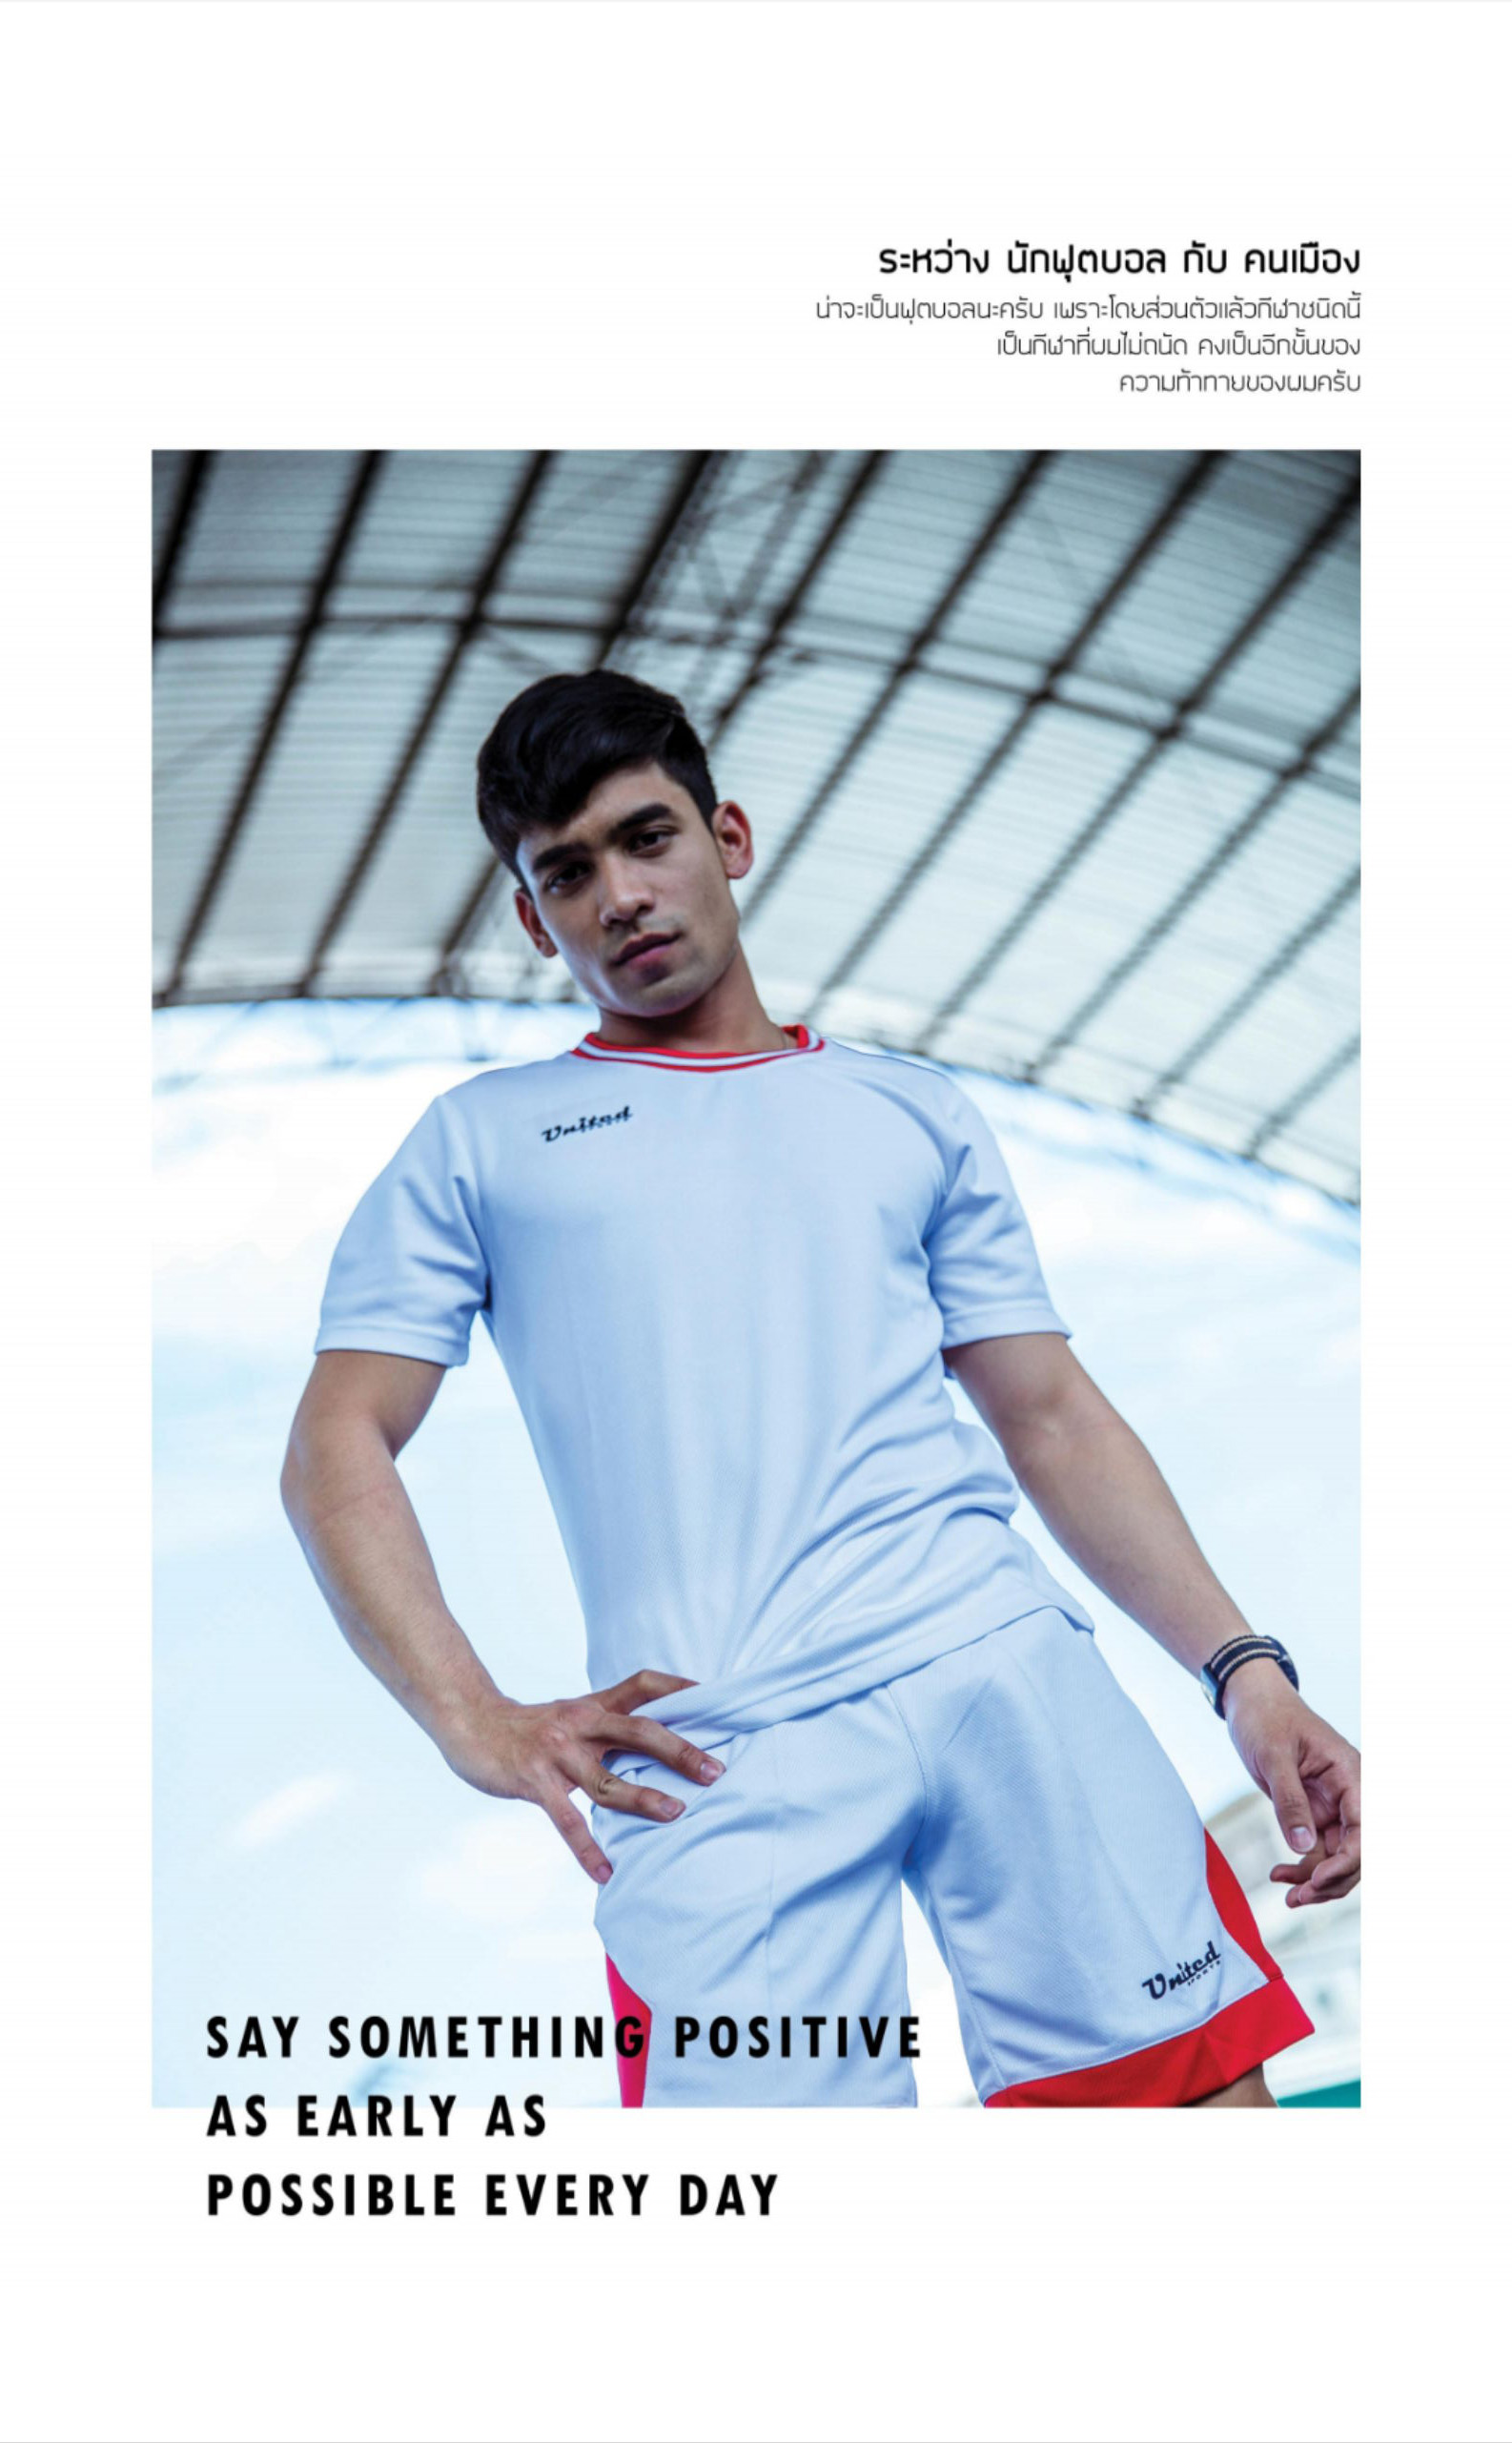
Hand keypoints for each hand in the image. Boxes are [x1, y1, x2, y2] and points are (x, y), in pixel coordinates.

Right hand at [435, 1668, 724, 1883]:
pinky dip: (587, 1849)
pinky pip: (566, 1820)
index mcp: (592, 1705)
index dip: (678, 1687)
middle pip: (638, 1731)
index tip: (714, 1696)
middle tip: (714, 1771)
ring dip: (643, 1797)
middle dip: (678, 1751)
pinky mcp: (534, 1781)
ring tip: (676, 1814)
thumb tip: (651, 1743)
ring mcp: (556, 1753)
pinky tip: (606, 1872)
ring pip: (607, 1778)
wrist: (469, 1722)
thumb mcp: (569, 1714)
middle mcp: (579, 1724)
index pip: (642, 1686)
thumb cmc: (527, 1727)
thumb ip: (605, 1725)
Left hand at [1220, 1663, 1359, 1907]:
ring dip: (1317, 1881)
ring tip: (1287, 1896)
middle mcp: (1349, 1794)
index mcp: (1351, 1774)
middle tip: (1298, 1899)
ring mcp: (1333, 1805)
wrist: (1250, 1701)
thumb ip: (1289, 1801)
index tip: (1317, 1880)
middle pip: (1357, 1851)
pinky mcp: (1315, 1812)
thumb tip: (1305, 1847)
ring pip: (1338, 1857)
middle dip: (1332, 1881)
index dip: (1346, 1862)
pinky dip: (1303, 1867)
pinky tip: (1280, 1875)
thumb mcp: (1274, 1757)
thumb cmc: (1266, 1718)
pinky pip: (1319, 1850)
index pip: (1365, 1830)